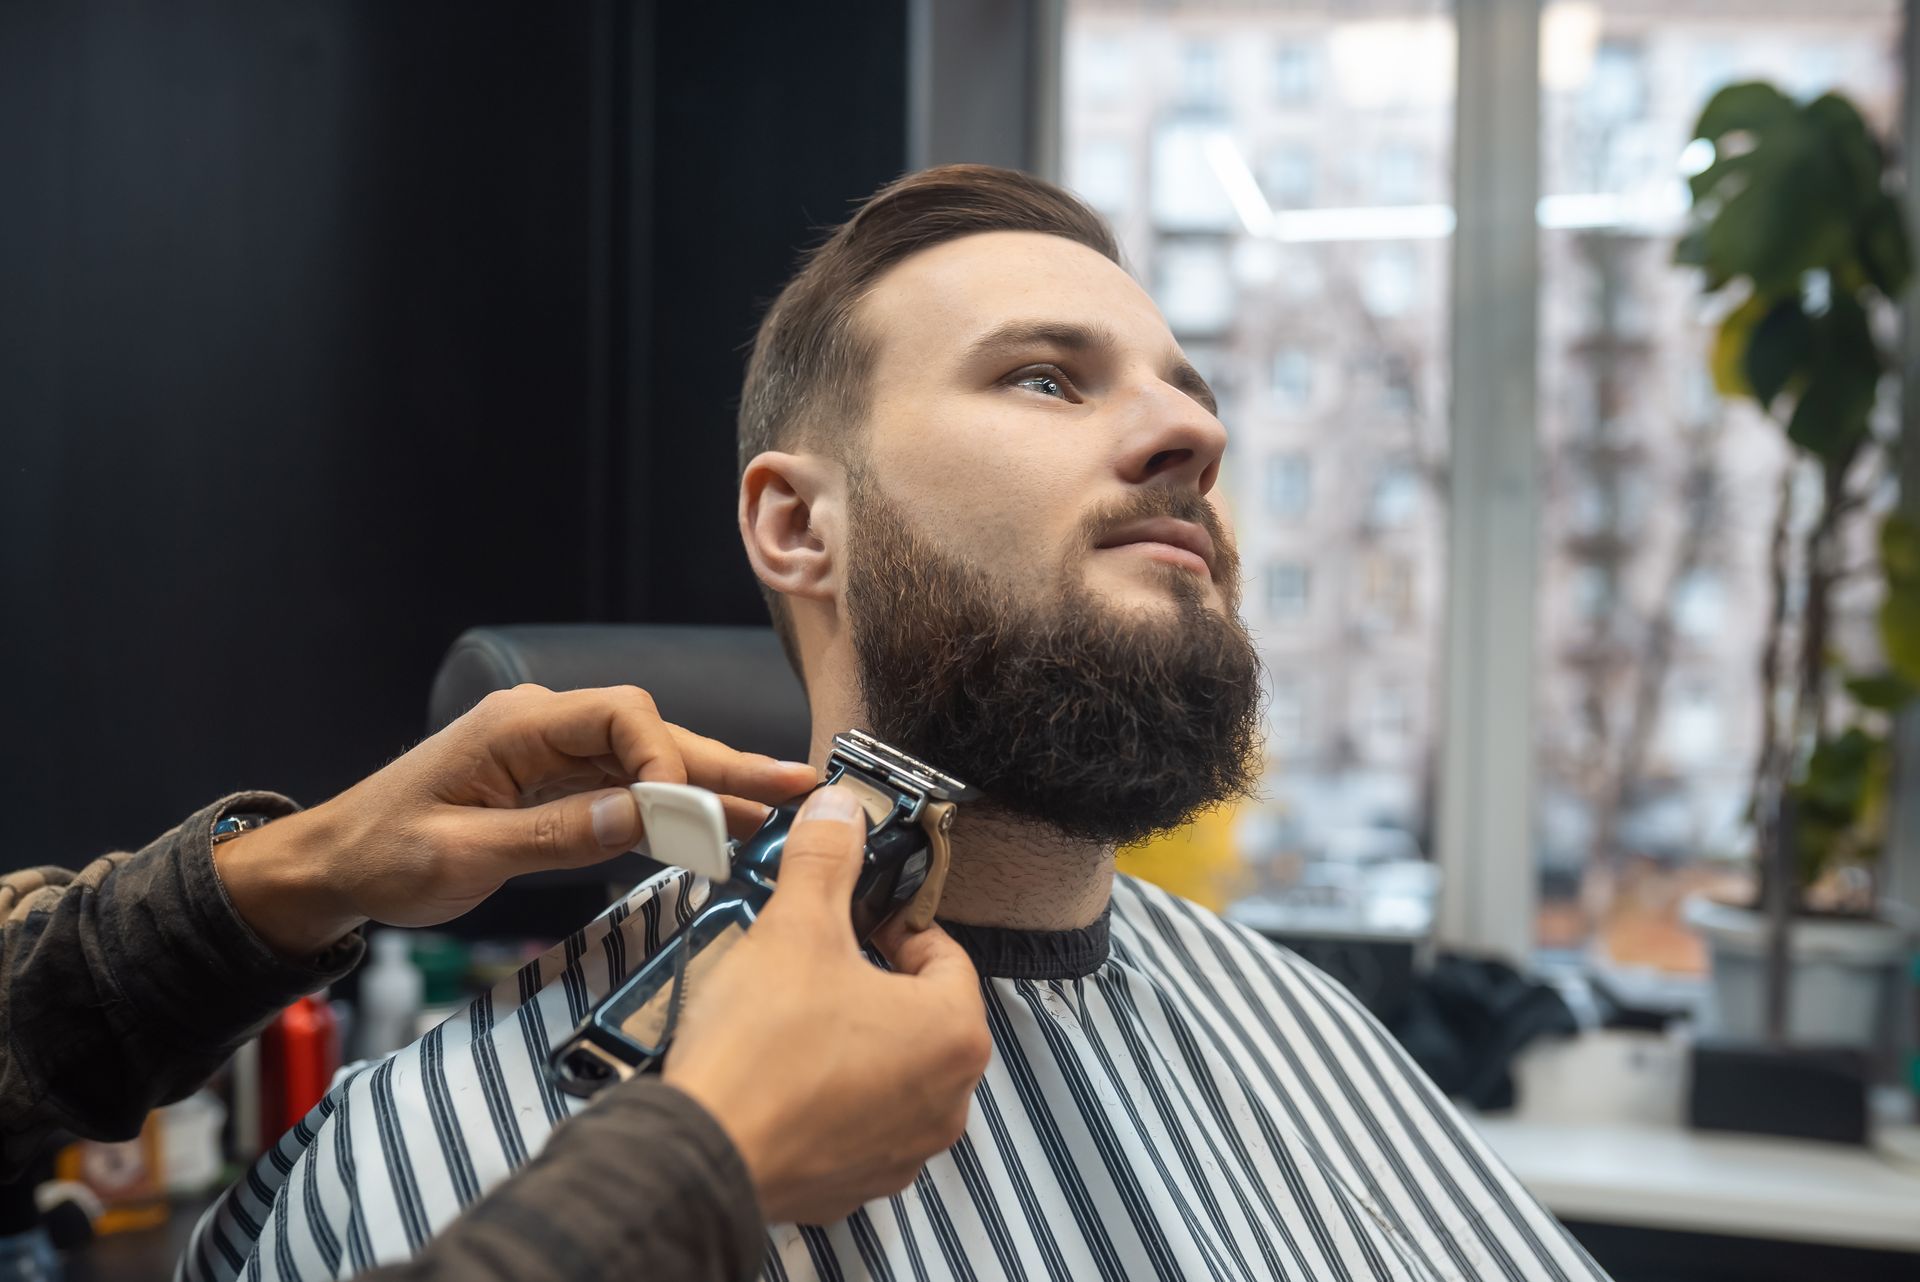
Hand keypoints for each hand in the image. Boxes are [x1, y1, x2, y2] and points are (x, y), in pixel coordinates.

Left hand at [215, 684, 818, 956]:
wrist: (333, 867)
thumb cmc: (380, 856)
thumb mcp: (461, 856)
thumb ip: (554, 836)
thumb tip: (642, 815)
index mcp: (518, 725)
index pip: (622, 717)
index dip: (667, 761)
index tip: (688, 818)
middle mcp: (545, 728)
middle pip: (653, 735)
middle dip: (725, 764)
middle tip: (797, 785)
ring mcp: (554, 757)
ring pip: (651, 764)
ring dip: (714, 787)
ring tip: (784, 805)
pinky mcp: (557, 789)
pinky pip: (629, 792)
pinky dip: (677, 810)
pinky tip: (724, 825)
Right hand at [661, 786, 990, 1225]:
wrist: (699, 1155)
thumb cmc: (761, 1051)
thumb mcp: (797, 927)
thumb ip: (826, 859)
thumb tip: (841, 813)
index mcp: (954, 1035)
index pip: (943, 955)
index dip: (894, 924)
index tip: (855, 915)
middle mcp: (946, 1102)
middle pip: (919, 1013)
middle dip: (871, 979)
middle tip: (817, 957)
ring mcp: (903, 1151)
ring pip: (887, 1070)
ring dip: (850, 1038)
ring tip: (792, 1012)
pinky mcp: (853, 1184)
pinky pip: (852, 1123)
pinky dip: (824, 1096)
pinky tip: (778, 1072)